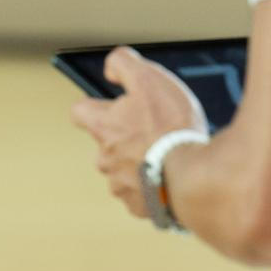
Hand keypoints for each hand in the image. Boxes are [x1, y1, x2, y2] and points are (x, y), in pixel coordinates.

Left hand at [69, 47, 209, 219]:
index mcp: (103, 127)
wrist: (192, 176)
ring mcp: (120, 185)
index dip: (94, 106)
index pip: (79, 112)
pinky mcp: (139, 206)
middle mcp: (104, 159)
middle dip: (125, 138)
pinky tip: (172, 177)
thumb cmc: (170, 126)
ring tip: (167, 156)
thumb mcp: (148, 78)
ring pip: (124, 170)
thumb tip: (110, 66)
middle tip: (153, 132)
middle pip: (106, 144)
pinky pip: (142, 194)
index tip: (112, 106)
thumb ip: (123, 63)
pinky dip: (154, 187)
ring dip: (140, 164)